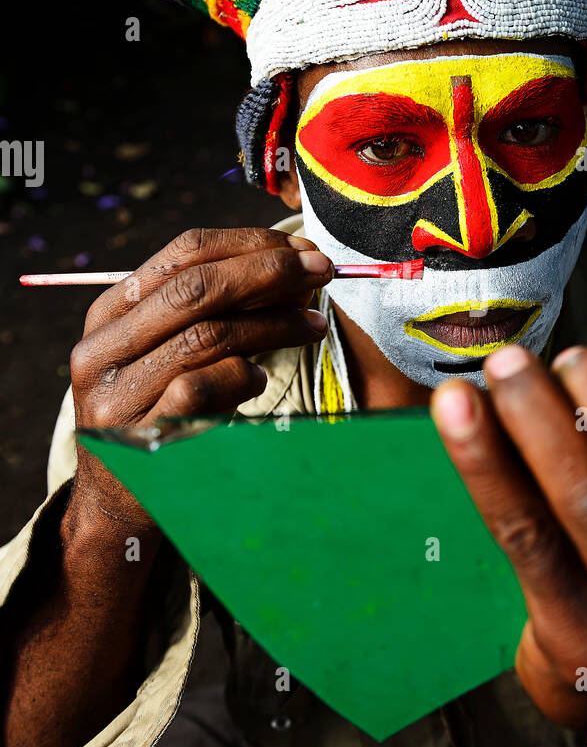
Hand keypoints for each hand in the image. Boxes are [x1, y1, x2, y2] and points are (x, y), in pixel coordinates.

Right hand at [68, 226, 331, 528]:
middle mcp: (103, 347)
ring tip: (313, 324)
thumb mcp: (169, 353)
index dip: (250, 244)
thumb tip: (294, 268)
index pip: (184, 253)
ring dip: (273, 324)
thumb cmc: (158, 412)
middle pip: (196, 289)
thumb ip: (213, 312)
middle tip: (322, 272)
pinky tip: (261, 379)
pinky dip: (243, 378)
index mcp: (111, 312)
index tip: (303, 250)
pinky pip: (202, 389)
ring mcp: (117, 393)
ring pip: (206, 336)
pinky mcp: (139, 434)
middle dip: (269, 273)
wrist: (117, 502)